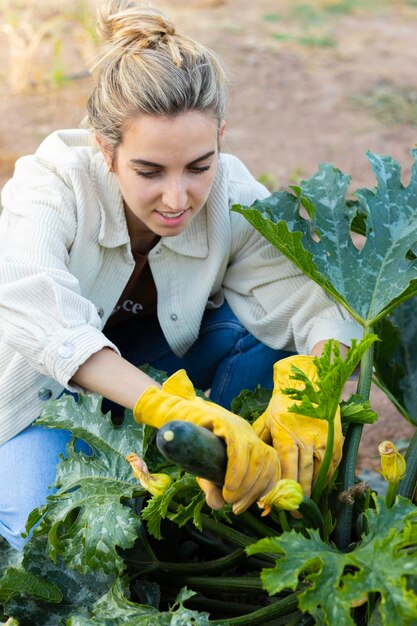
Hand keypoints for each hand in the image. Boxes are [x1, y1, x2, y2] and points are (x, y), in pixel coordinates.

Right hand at [134, 370, 280, 513]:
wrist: (173, 418)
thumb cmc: (191, 444)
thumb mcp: (204, 470)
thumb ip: (212, 486)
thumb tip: (217, 505)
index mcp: (250, 442)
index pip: (272, 463)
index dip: (268, 486)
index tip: (256, 505)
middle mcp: (247, 433)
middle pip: (267, 462)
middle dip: (255, 490)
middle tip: (237, 507)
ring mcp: (237, 426)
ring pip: (257, 456)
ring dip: (247, 483)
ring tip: (230, 498)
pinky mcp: (223, 422)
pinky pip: (238, 448)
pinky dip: (237, 471)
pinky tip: (229, 486)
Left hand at [253, 355, 342, 495]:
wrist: (311, 381)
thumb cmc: (285, 402)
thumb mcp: (268, 418)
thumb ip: (260, 440)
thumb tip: (247, 461)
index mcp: (285, 433)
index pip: (284, 467)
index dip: (280, 487)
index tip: (274, 503)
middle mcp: (305, 438)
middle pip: (302, 474)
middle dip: (295, 496)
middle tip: (290, 514)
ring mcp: (323, 440)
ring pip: (318, 473)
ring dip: (311, 492)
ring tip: (303, 507)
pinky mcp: (336, 441)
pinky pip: (330, 466)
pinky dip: (324, 480)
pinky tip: (318, 490)